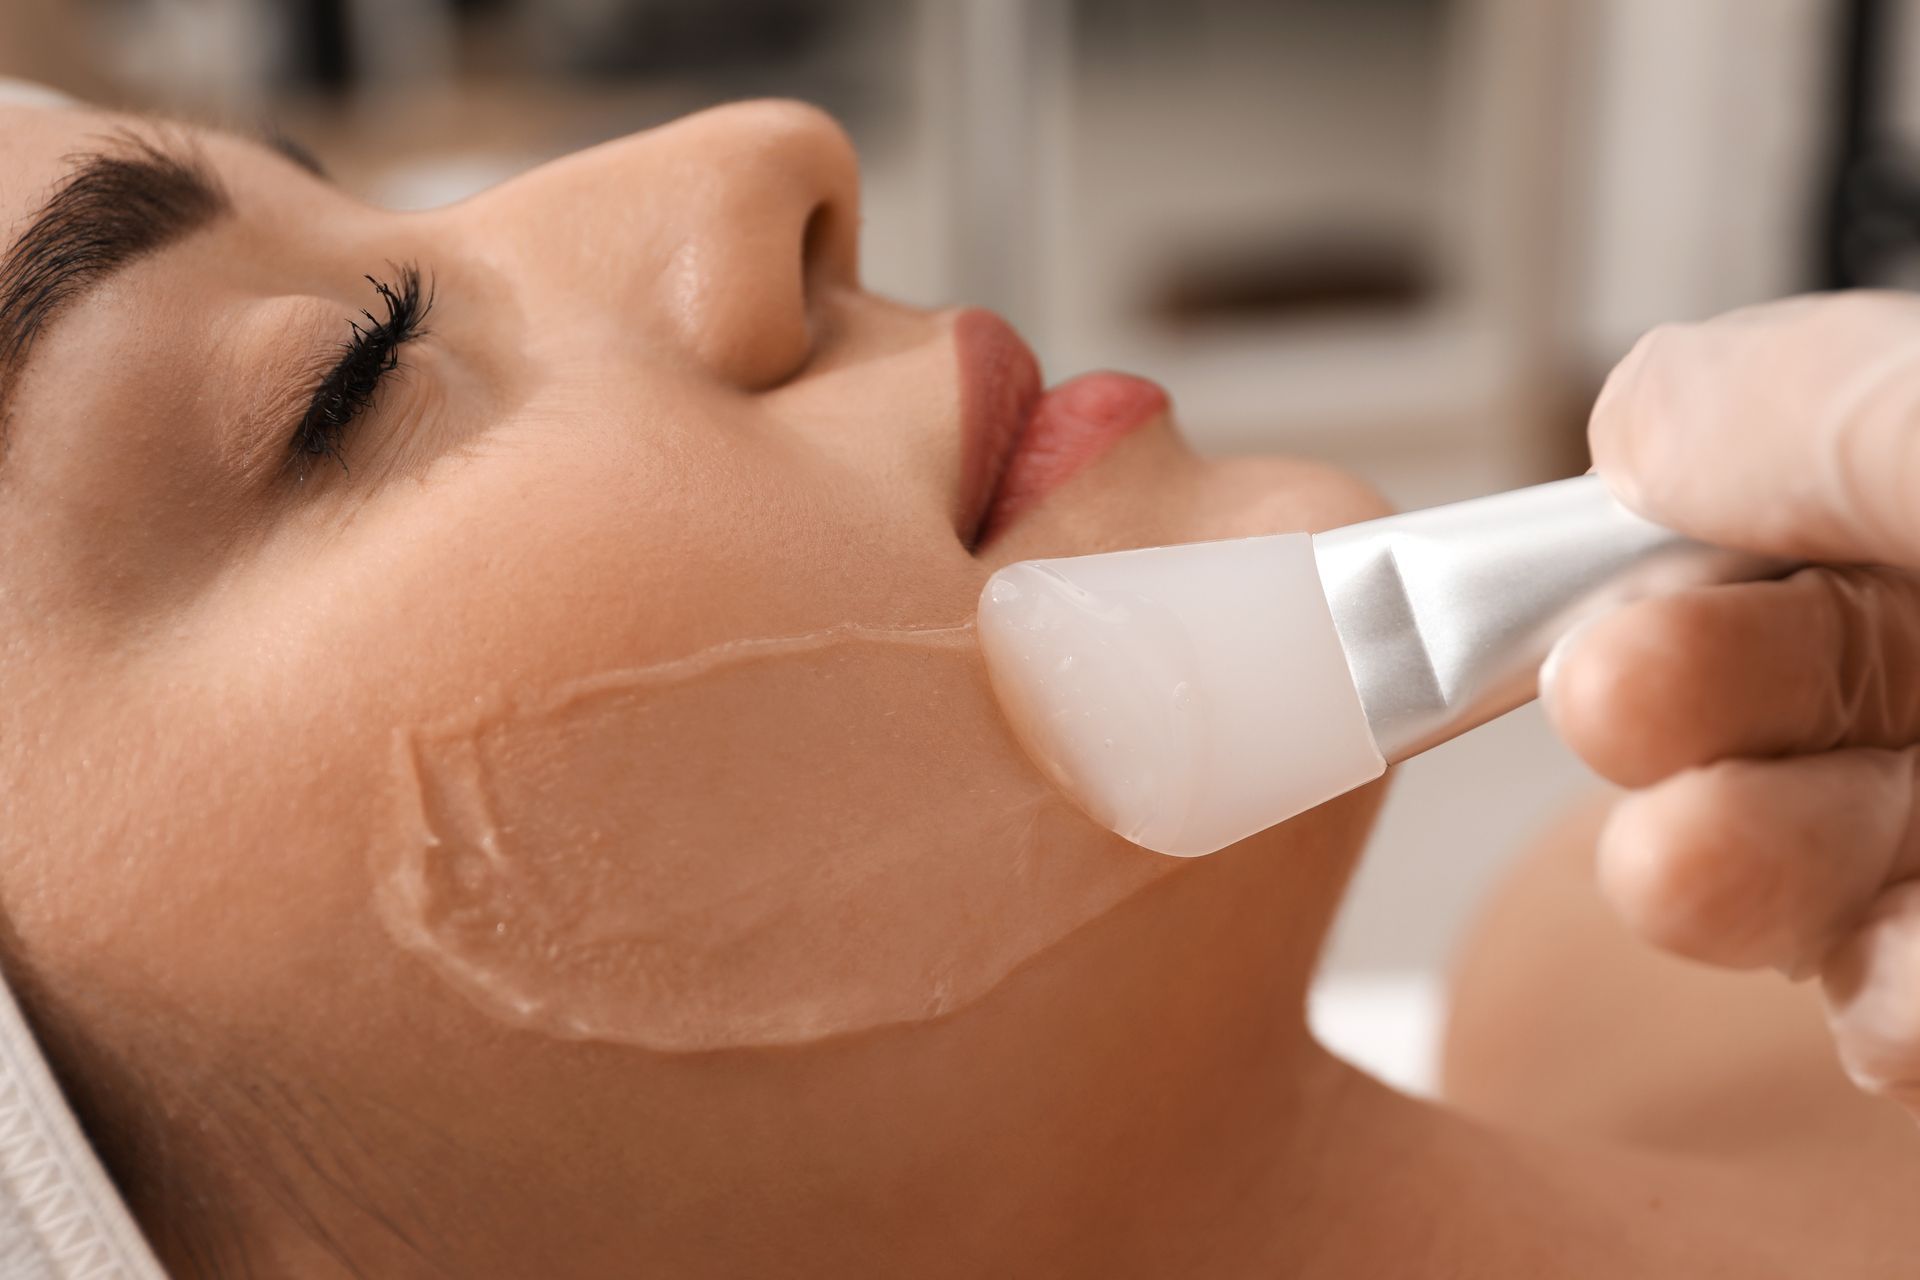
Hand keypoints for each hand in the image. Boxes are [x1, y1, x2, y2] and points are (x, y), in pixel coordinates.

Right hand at [1544, 291, 1919, 1113]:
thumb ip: (1815, 408)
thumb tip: (1634, 428)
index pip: (1779, 502)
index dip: (1647, 543)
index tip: (1553, 589)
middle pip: (1787, 680)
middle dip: (1673, 700)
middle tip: (1609, 700)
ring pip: (1831, 841)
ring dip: (1736, 867)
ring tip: (1684, 873)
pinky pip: (1919, 986)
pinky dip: (1888, 1006)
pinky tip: (1883, 1010)